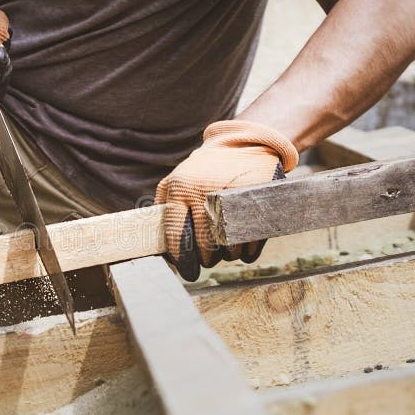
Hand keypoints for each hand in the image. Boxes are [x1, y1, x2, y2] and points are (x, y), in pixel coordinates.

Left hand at [155, 120, 298, 280]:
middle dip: (207, 258)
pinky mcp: (258, 200)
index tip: (187, 269)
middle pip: (205, 244)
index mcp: (181, 189)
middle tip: (208, 259)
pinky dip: (248, 251)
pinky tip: (243, 246)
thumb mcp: (176, 180)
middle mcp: (205, 192)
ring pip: (229, 245)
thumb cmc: (203, 171)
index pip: (177, 233)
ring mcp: (234, 196)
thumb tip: (156, 245)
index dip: (181, 257)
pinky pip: (252, 240)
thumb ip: (163, 208)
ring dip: (228, 255)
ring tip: (226, 247)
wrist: (242, 145)